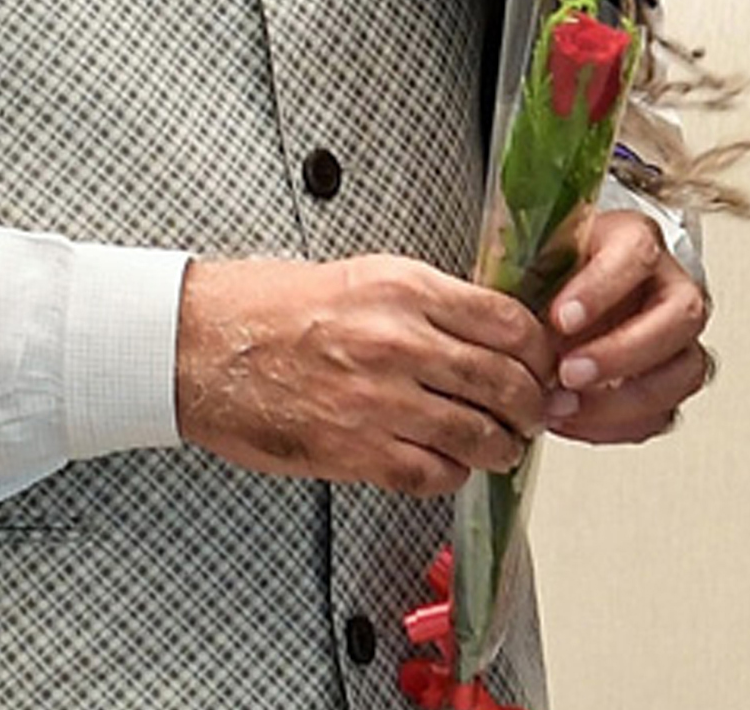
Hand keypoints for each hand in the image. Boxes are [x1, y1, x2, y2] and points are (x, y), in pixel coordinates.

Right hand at [175, 253, 554, 495]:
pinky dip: (452, 475)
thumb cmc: (273, 306)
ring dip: (502, 446)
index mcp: (405, 289)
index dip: (542, 352)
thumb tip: (489, 332)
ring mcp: (376, 400)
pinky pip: (429, 473)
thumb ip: (430, 303)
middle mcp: (398, 342)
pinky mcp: (352, 449)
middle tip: (537, 413)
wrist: (202, 344)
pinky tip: (451, 465)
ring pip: (476, 434)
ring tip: (503, 446)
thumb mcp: (365, 276)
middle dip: (533, 405)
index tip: (547, 365)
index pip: (509, 322)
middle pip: (505, 381)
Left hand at [541, 209, 712, 444]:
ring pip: (684, 372)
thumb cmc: (552, 272)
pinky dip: (615, 425)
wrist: (562, 297)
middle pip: (682, 316)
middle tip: (568, 372)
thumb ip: (523, 270)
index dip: (603, 288)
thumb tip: (500, 299)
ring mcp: (678, 338)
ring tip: (563, 406)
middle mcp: (671, 286)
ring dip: (622, 400)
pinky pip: (660, 413)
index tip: (561, 318)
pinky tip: (573, 420)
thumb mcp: (532, 254)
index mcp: (636, 240)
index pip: (638, 253)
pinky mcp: (670, 382)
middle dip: (623, 352)